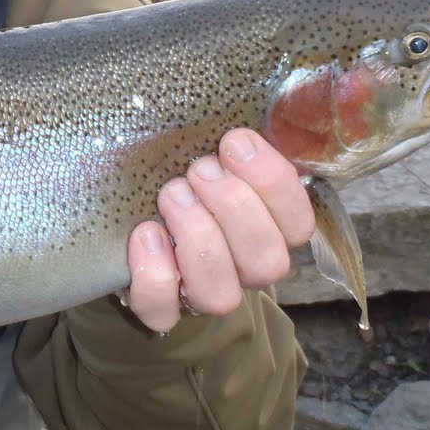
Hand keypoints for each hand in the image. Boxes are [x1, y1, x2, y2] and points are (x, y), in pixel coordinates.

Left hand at [125, 129, 313, 332]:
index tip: (234, 141)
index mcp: (270, 230)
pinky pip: (163, 311)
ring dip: (199, 238)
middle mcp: (244, 269)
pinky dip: (154, 273)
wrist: (130, 217)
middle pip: (267, 262)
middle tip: (200, 169)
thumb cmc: (184, 177)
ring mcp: (202, 294)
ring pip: (221, 295)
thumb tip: (241, 118)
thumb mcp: (213, 154)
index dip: (273, 184)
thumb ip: (235, 144)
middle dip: (234, 208)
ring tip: (171, 194)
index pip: (299, 224)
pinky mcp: (158, 312)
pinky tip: (145, 233)